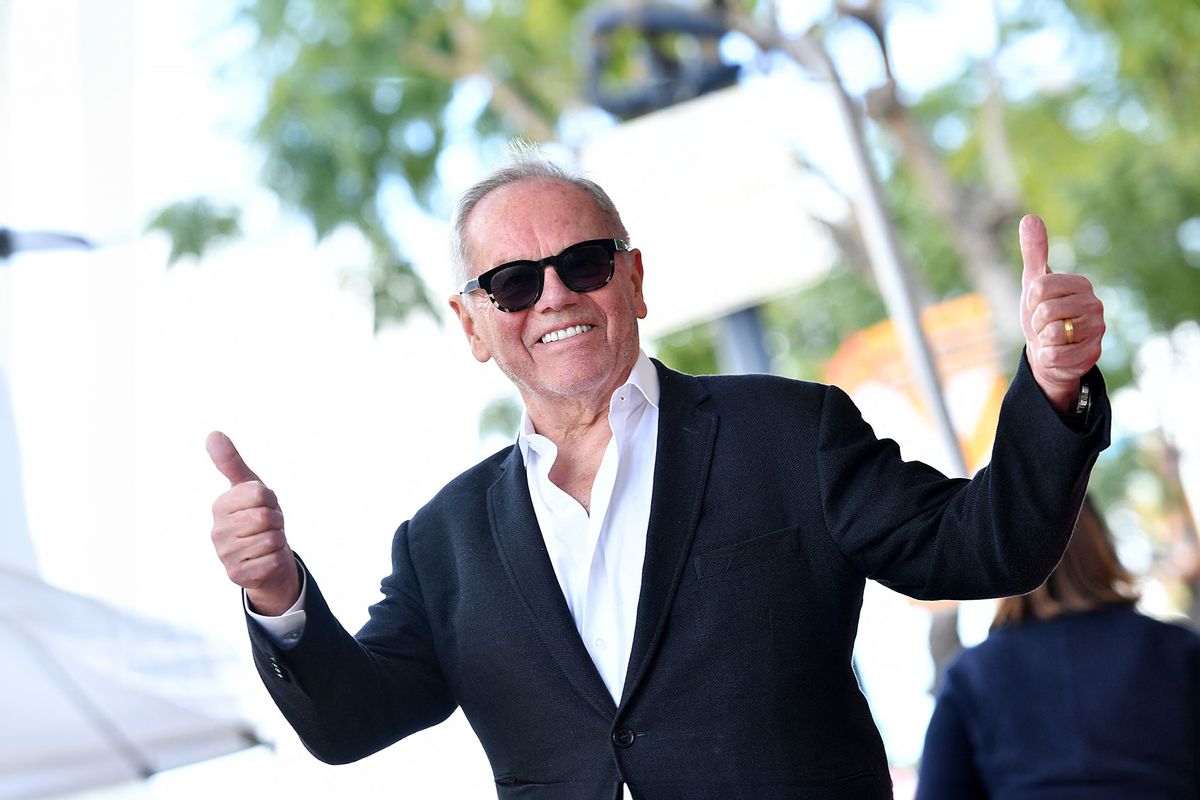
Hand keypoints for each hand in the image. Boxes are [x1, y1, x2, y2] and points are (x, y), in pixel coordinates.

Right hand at [207, 431, 299, 615]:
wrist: (265, 557)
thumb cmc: (258, 518)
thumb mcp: (248, 488)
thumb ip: (231, 462)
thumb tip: (212, 434)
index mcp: (220, 506)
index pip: (260, 493)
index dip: (271, 500)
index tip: (263, 506)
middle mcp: (217, 530)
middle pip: (267, 516)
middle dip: (276, 520)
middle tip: (267, 526)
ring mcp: (225, 555)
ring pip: (272, 538)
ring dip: (277, 540)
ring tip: (266, 542)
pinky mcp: (237, 575)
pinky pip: (272, 560)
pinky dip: (276, 559)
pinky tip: (265, 560)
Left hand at [1019, 215, 1104, 411]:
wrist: (1048, 351)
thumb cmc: (1041, 313)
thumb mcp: (1033, 282)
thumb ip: (1034, 252)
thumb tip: (1029, 217)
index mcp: (1080, 284)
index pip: (1039, 287)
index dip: (1030, 300)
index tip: (1037, 304)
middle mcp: (1094, 304)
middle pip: (1045, 311)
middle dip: (1036, 322)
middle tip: (1045, 325)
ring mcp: (1097, 330)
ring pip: (1052, 334)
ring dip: (1043, 340)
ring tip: (1052, 339)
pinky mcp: (1092, 354)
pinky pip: (1055, 356)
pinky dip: (1048, 357)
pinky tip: (1058, 354)